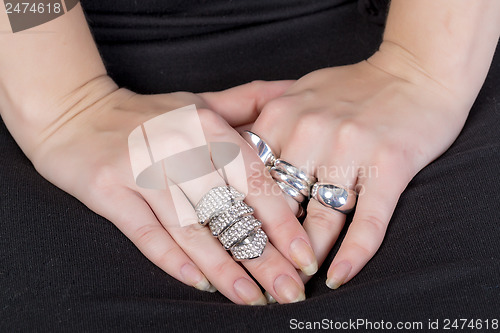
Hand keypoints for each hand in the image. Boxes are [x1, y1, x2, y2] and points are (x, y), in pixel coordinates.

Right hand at [29, 77, 316, 304]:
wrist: (76, 111)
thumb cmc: (151, 115)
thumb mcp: (200, 101)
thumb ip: (249, 99)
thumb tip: (294, 90)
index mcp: (207, 126)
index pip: (255, 181)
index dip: (284, 223)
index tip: (305, 257)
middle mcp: (177, 145)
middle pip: (228, 211)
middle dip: (263, 257)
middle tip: (289, 292)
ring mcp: (141, 168)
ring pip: (191, 229)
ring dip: (224, 269)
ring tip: (251, 298)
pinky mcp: (109, 187)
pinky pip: (147, 233)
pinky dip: (174, 260)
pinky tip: (201, 283)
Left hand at [249, 48, 468, 287]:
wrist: (414, 70)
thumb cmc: (351, 87)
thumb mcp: (297, 93)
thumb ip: (266, 125)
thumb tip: (233, 156)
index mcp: (281, 115)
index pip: (249, 177)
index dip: (240, 214)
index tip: (233, 242)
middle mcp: (311, 131)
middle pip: (280, 202)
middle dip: (269, 243)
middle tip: (260, 272)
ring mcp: (351, 147)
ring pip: (320, 216)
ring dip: (306, 255)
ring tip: (294, 283)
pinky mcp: (389, 163)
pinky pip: (368, 218)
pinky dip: (355, 253)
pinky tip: (340, 276)